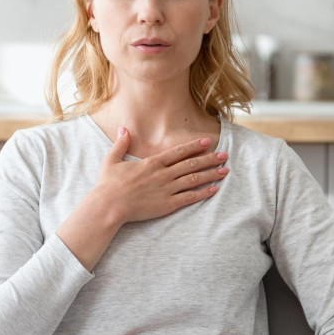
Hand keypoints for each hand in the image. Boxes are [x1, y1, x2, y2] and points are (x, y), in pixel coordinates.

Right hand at [94, 126, 229, 224]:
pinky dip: (203, 193)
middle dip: (210, 159)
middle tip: (225, 155)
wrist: (109, 206)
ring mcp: (167, 190)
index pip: (178, 152)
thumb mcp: (112, 160)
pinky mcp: (167, 205)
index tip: (208, 142)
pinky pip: (189, 197)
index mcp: (152, 163)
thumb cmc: (108, 185)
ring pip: (194, 179)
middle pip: (192, 164)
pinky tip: (214, 189)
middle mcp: (163, 174)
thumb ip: (121, 143)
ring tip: (225, 170)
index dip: (195, 146)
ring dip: (211, 174)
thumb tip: (124, 128)